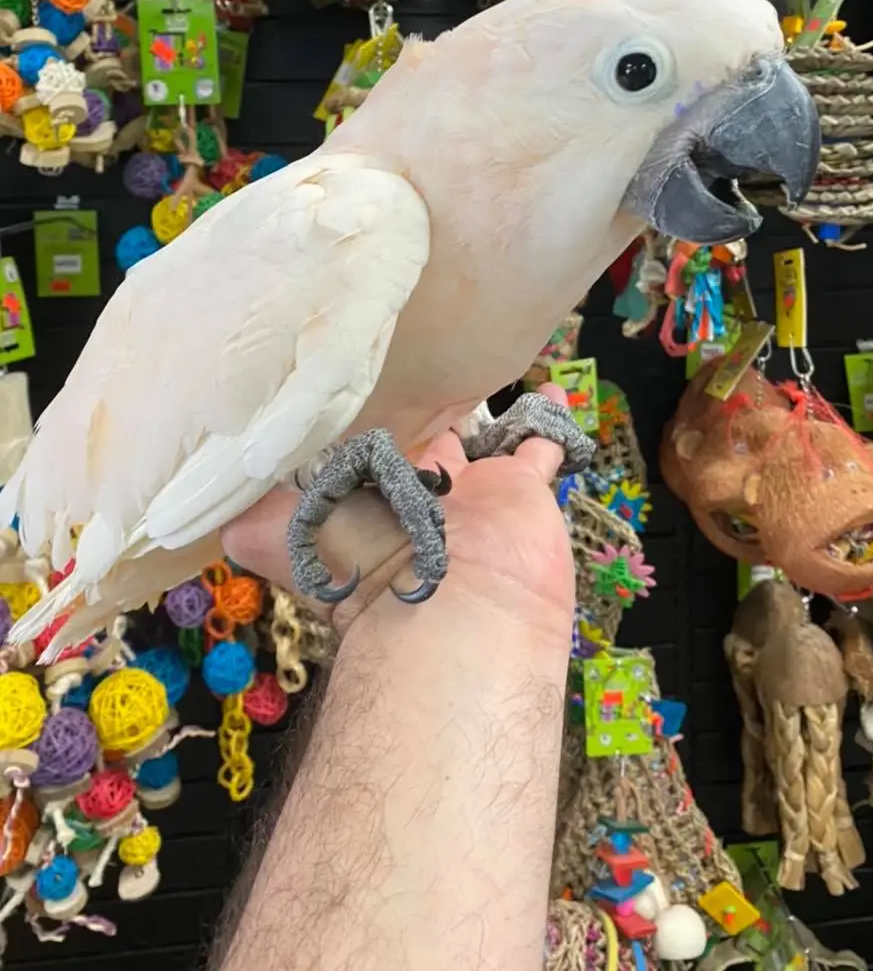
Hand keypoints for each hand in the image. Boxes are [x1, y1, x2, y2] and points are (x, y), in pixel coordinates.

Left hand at [221, 383, 574, 639]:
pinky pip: (539, 447)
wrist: (463, 618)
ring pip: (475, 442)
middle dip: (413, 411)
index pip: (350, 461)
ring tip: (478, 360)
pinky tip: (553, 393)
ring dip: (479, 410)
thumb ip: (271, 532)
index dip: (351, 428)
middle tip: (414, 354)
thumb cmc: (378, 579)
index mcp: (362, 509)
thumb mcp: (310, 551)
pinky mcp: (522, 488)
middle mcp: (414, 499)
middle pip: (412, 445)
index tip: (350, 381)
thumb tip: (220, 526)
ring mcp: (472, 495)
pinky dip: (547, 422)